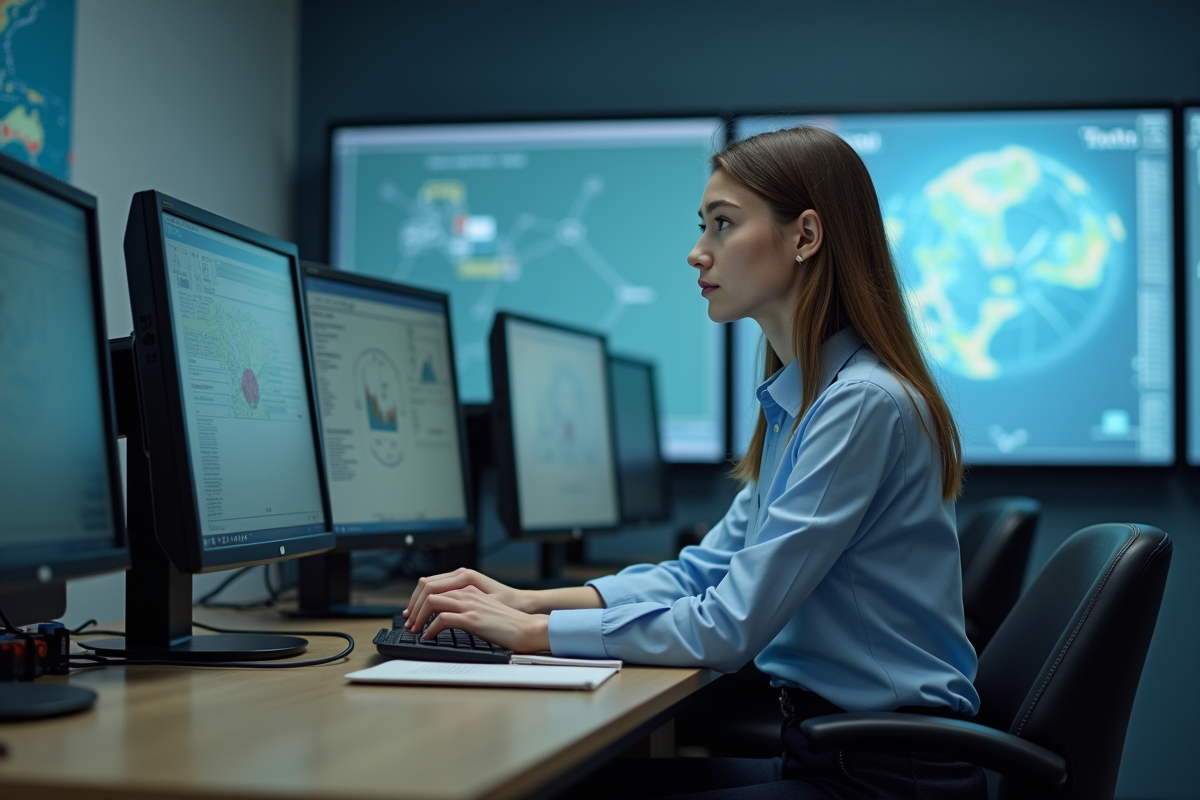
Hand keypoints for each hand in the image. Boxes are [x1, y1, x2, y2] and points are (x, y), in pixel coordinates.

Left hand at [420, 585, 549, 653]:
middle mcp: (467, 592)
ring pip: (432, 602)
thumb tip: (444, 616)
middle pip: (429, 590)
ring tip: (416, 630)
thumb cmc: (507, 623)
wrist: (527, 628)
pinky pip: (442, 619)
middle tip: (410, 623)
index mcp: (469, 588)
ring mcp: (470, 604)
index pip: (434, 585)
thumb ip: (466, 606)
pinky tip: (429, 637)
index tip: (413, 613)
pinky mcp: (473, 619)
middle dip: (414, 608)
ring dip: (419, 618)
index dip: (418, 598)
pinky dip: (430, 629)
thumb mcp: (483, 608)